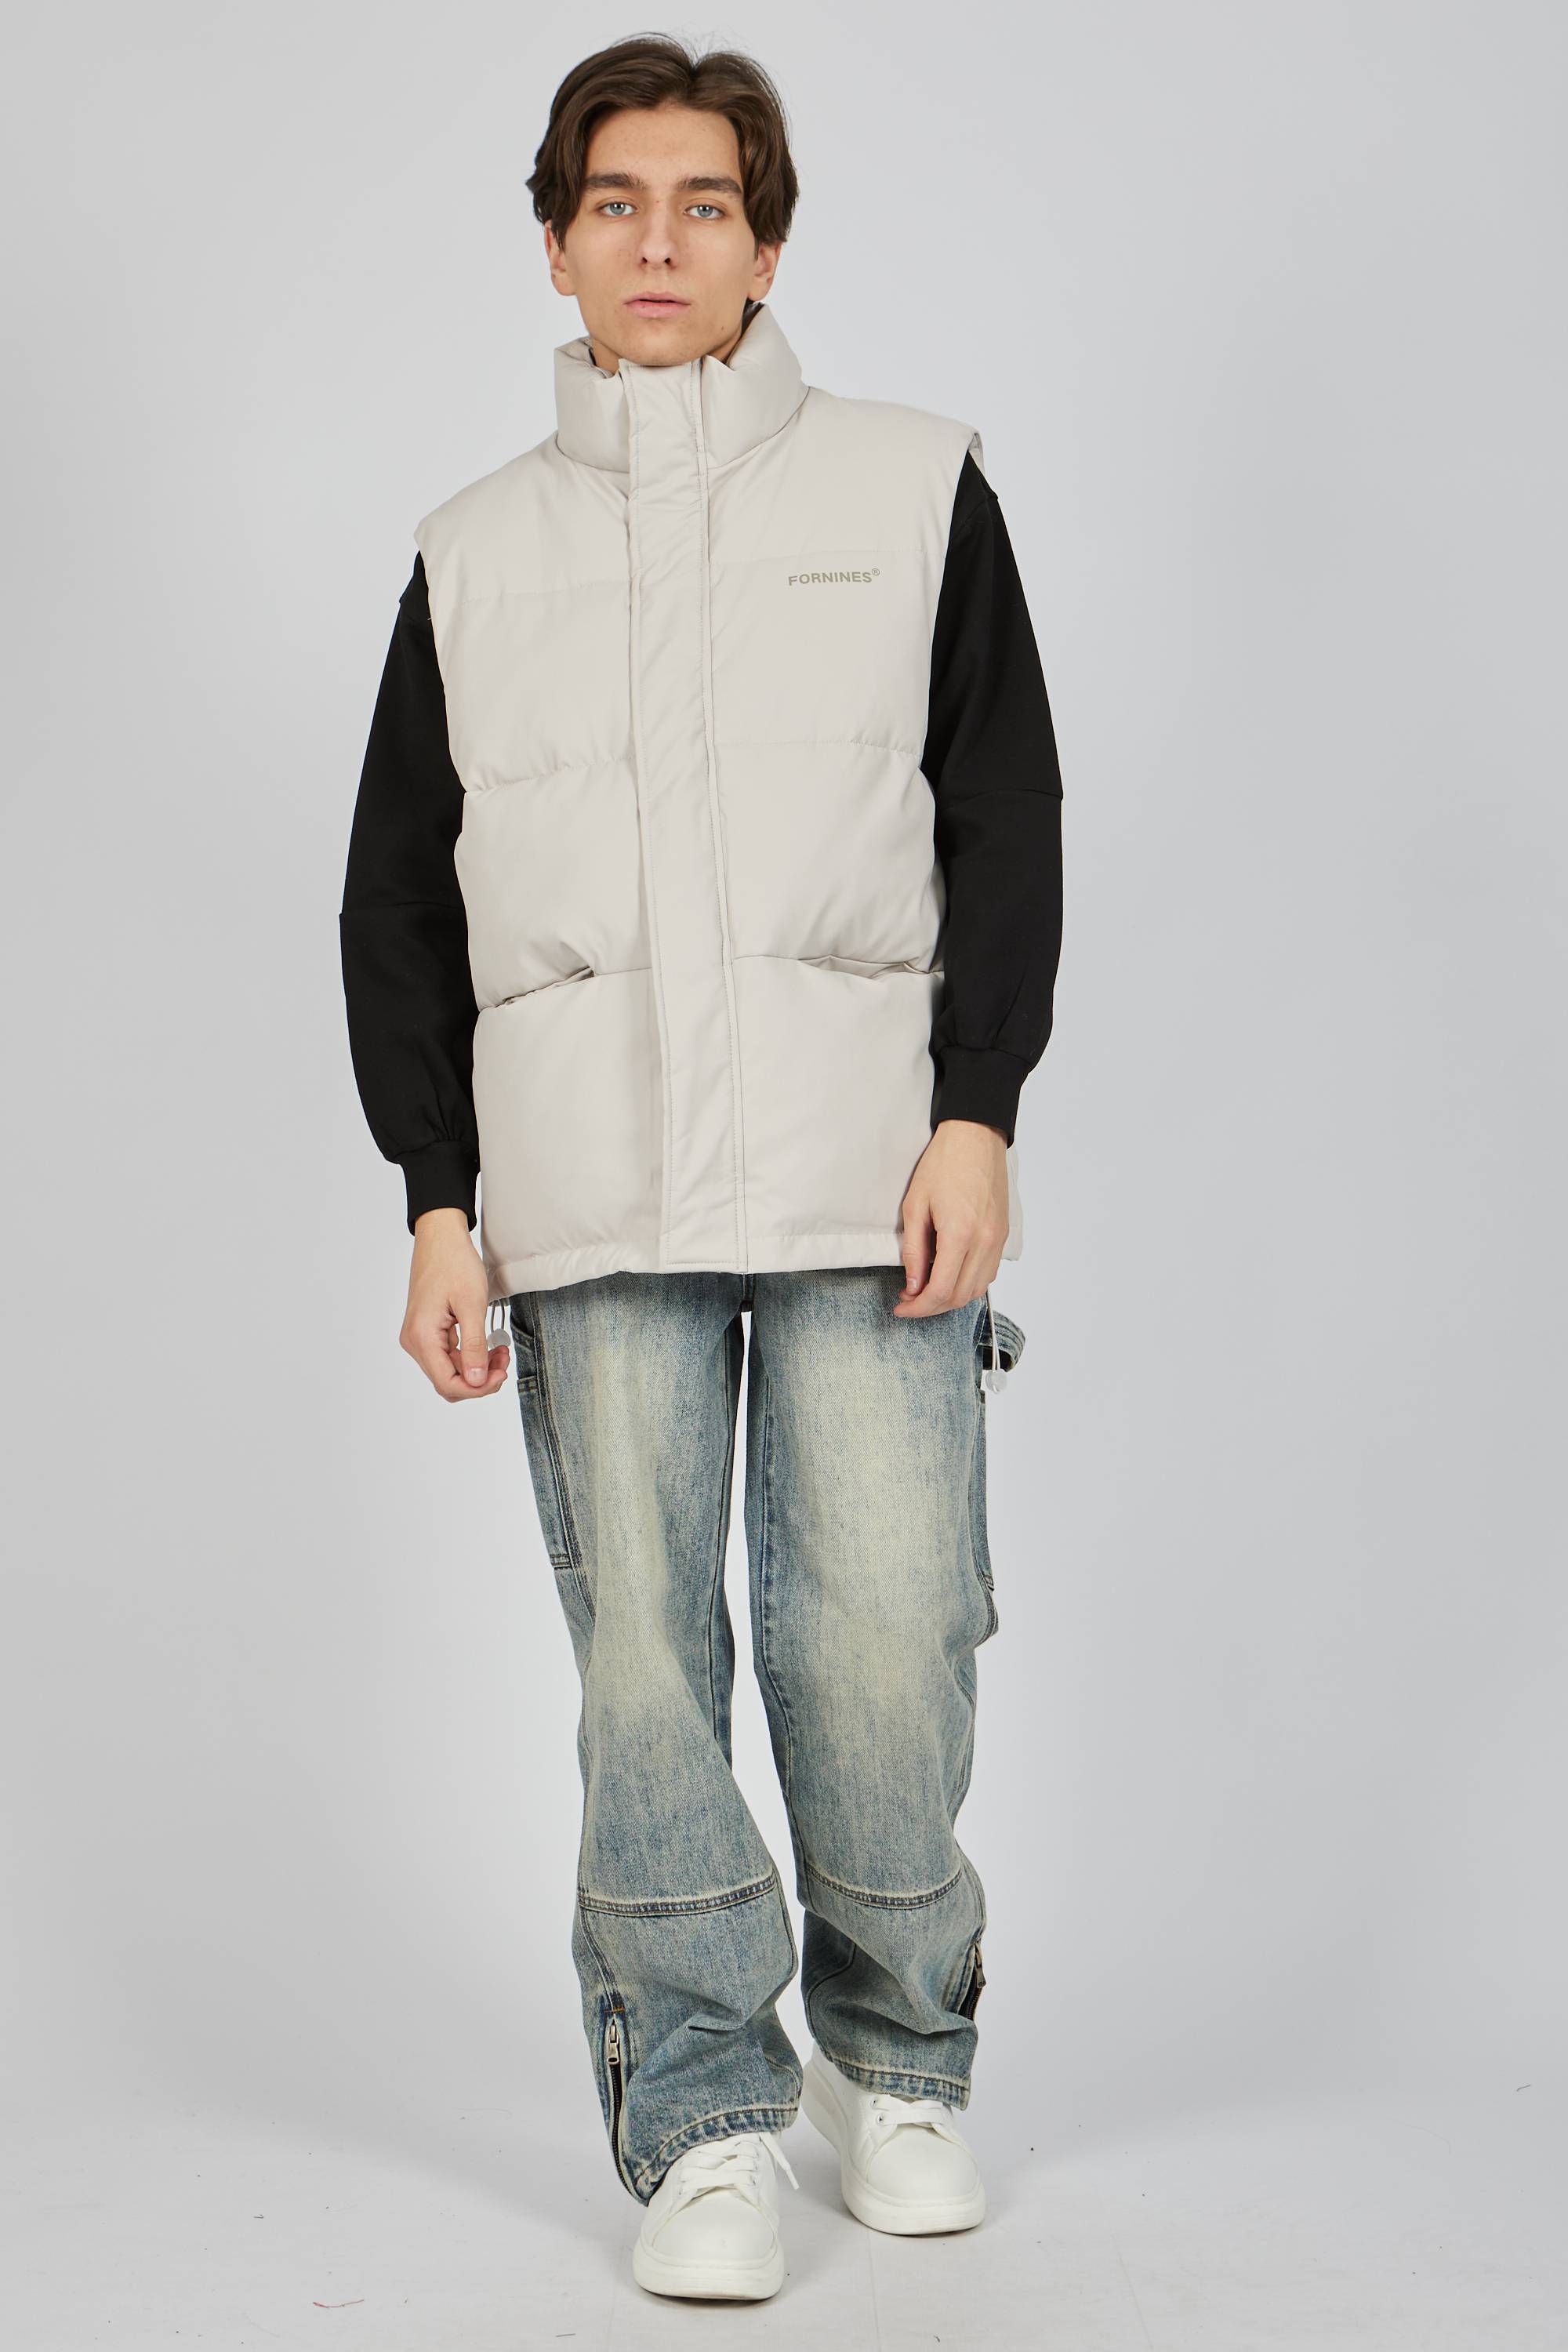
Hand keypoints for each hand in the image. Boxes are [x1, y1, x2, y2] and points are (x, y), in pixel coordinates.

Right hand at [401, 1208, 510, 1399]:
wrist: (441, 1238)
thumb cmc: (454, 1263)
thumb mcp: (471, 1305)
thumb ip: (474, 1346)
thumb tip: (477, 1381)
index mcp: (422, 1338)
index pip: (447, 1384)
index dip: (477, 1388)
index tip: (501, 1373)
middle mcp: (414, 1342)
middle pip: (447, 1381)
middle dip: (479, 1379)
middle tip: (504, 1361)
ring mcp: (419, 1337)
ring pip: (449, 1370)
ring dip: (477, 1367)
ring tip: (500, 1350)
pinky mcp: (426, 1331)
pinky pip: (448, 1356)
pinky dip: (469, 1355)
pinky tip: (488, 1344)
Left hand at [894, 1119, 1008, 1320]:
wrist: (975, 1137)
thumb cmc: (943, 1164)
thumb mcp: (914, 1206)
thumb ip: (913, 1250)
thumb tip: (913, 1285)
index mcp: (960, 1234)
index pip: (940, 1291)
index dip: (918, 1307)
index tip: (901, 1307)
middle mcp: (985, 1242)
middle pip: (960, 1297)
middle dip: (931, 1307)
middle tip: (908, 1298)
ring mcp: (998, 1240)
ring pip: (976, 1290)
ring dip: (950, 1298)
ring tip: (925, 1287)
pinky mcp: (1003, 1235)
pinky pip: (987, 1274)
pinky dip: (967, 1283)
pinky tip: (947, 1273)